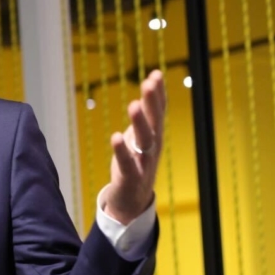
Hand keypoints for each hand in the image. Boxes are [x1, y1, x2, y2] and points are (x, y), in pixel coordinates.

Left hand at [104, 70, 166, 223]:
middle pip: (155, 122)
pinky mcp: (131, 177)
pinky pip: (127, 163)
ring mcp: (144, 162)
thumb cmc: (135, 163)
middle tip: (149, 84)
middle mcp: (153, 147)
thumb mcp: (141, 136)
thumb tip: (151, 84)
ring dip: (140, 123)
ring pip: (145, 141)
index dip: (158, 94)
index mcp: (155, 136)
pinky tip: (116, 136)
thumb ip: (145, 113)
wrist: (132, 200)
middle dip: (152, 103)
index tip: (156, 74)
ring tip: (133, 105)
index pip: (159, 112)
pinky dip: (121, 151)